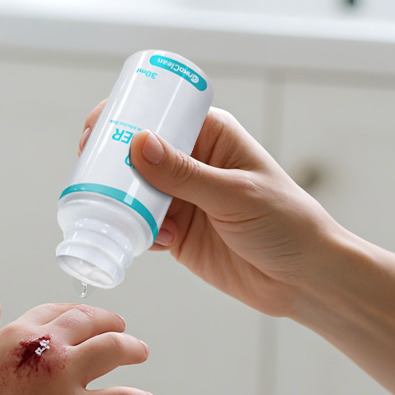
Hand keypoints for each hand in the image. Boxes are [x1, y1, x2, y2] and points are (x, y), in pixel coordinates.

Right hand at [0, 295, 154, 394]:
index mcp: (19, 333)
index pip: (57, 311)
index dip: (74, 312)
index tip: (83, 318)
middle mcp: (47, 349)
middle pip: (91, 323)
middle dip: (111, 323)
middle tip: (122, 329)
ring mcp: (65, 381)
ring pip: (112, 351)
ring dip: (131, 349)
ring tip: (140, 352)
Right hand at [79, 103, 340, 316]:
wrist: (303, 279)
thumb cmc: (285, 223)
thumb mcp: (233, 195)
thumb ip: (185, 174)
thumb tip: (138, 144)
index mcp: (210, 137)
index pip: (159, 114)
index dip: (123, 118)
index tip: (95, 132)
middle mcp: (191, 164)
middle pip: (136, 154)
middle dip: (111, 165)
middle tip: (91, 176)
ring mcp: (181, 200)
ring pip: (134, 192)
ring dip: (122, 203)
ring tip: (123, 215)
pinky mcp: (176, 233)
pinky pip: (142, 227)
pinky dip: (137, 233)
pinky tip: (155, 243)